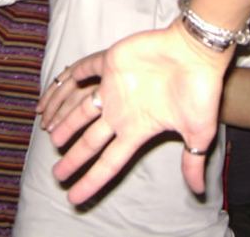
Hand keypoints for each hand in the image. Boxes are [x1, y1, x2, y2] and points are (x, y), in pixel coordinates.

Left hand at [47, 20, 231, 204]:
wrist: (198, 52)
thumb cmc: (199, 91)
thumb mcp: (199, 133)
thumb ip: (192, 162)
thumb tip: (199, 193)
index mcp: (138, 128)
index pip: (109, 161)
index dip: (91, 180)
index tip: (74, 198)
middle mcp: (122, 110)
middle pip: (90, 140)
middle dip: (74, 157)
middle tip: (56, 175)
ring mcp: (115, 86)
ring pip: (81, 108)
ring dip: (65, 121)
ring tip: (50, 137)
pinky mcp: (112, 62)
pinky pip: (86, 69)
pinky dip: (73, 74)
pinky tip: (62, 81)